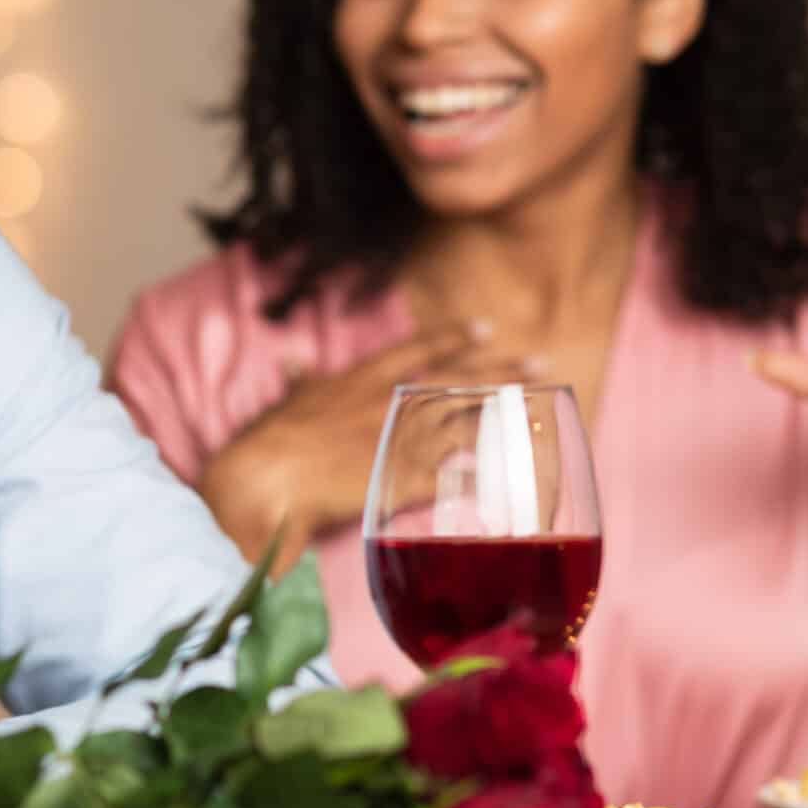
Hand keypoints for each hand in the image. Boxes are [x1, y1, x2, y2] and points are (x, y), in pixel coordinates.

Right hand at [200, 322, 543, 553]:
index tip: (486, 329)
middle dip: (501, 372)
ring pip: (464, 422)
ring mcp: (399, 439)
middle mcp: (389, 404)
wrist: (267, 475)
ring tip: (540, 413)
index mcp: (363, 381)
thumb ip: (300, 380)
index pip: (417, 352)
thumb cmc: (272, 440)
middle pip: (456, 381)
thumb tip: (291, 359)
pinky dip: (482, 474)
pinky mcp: (401, 478)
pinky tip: (513, 472)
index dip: (453, 340)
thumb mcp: (289, 401)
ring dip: (505, 418)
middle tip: (540, 363)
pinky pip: (452, 475)